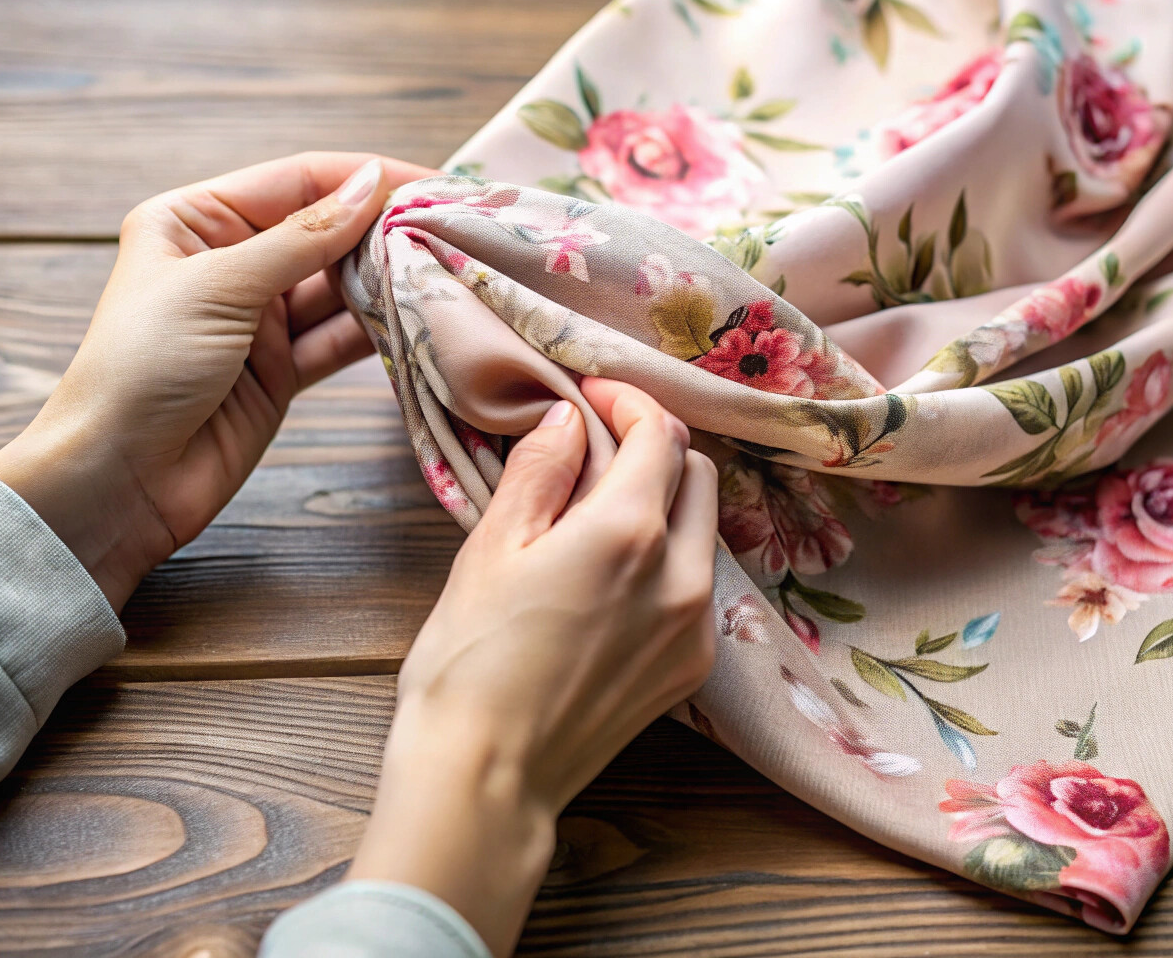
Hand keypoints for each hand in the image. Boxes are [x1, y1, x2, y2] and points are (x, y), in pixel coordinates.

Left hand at [0, 152, 436, 609]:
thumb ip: (302, 238)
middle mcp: (229, 262)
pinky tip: (418, 317)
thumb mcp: (219, 287)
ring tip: (446, 270)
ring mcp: (258, 319)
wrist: (116, 480)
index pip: (296, 182)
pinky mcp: (280, 371)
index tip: (431, 181)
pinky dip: (378, 329)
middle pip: (325, 232)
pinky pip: (340, 338)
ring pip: (338, 287)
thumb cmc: (141, 368)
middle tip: (452, 228)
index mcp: (194, 220)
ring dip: (387, 281)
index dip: (363, 179)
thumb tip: (368, 184)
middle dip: (384, 230)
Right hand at [347, 377, 719, 956]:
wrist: (486, 775)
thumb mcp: (491, 547)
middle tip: (597, 449)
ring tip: (598, 513)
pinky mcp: (691, 667)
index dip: (627, 402)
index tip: (592, 398)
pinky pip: (696, 587)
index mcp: (628, 531)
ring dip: (665, 503)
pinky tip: (614, 576)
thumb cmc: (470, 660)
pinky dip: (667, 560)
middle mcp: (680, 574)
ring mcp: (695, 626)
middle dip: (654, 448)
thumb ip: (540, 471)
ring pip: (702, 530)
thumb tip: (568, 418)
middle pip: (697, 474)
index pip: (659, 433)